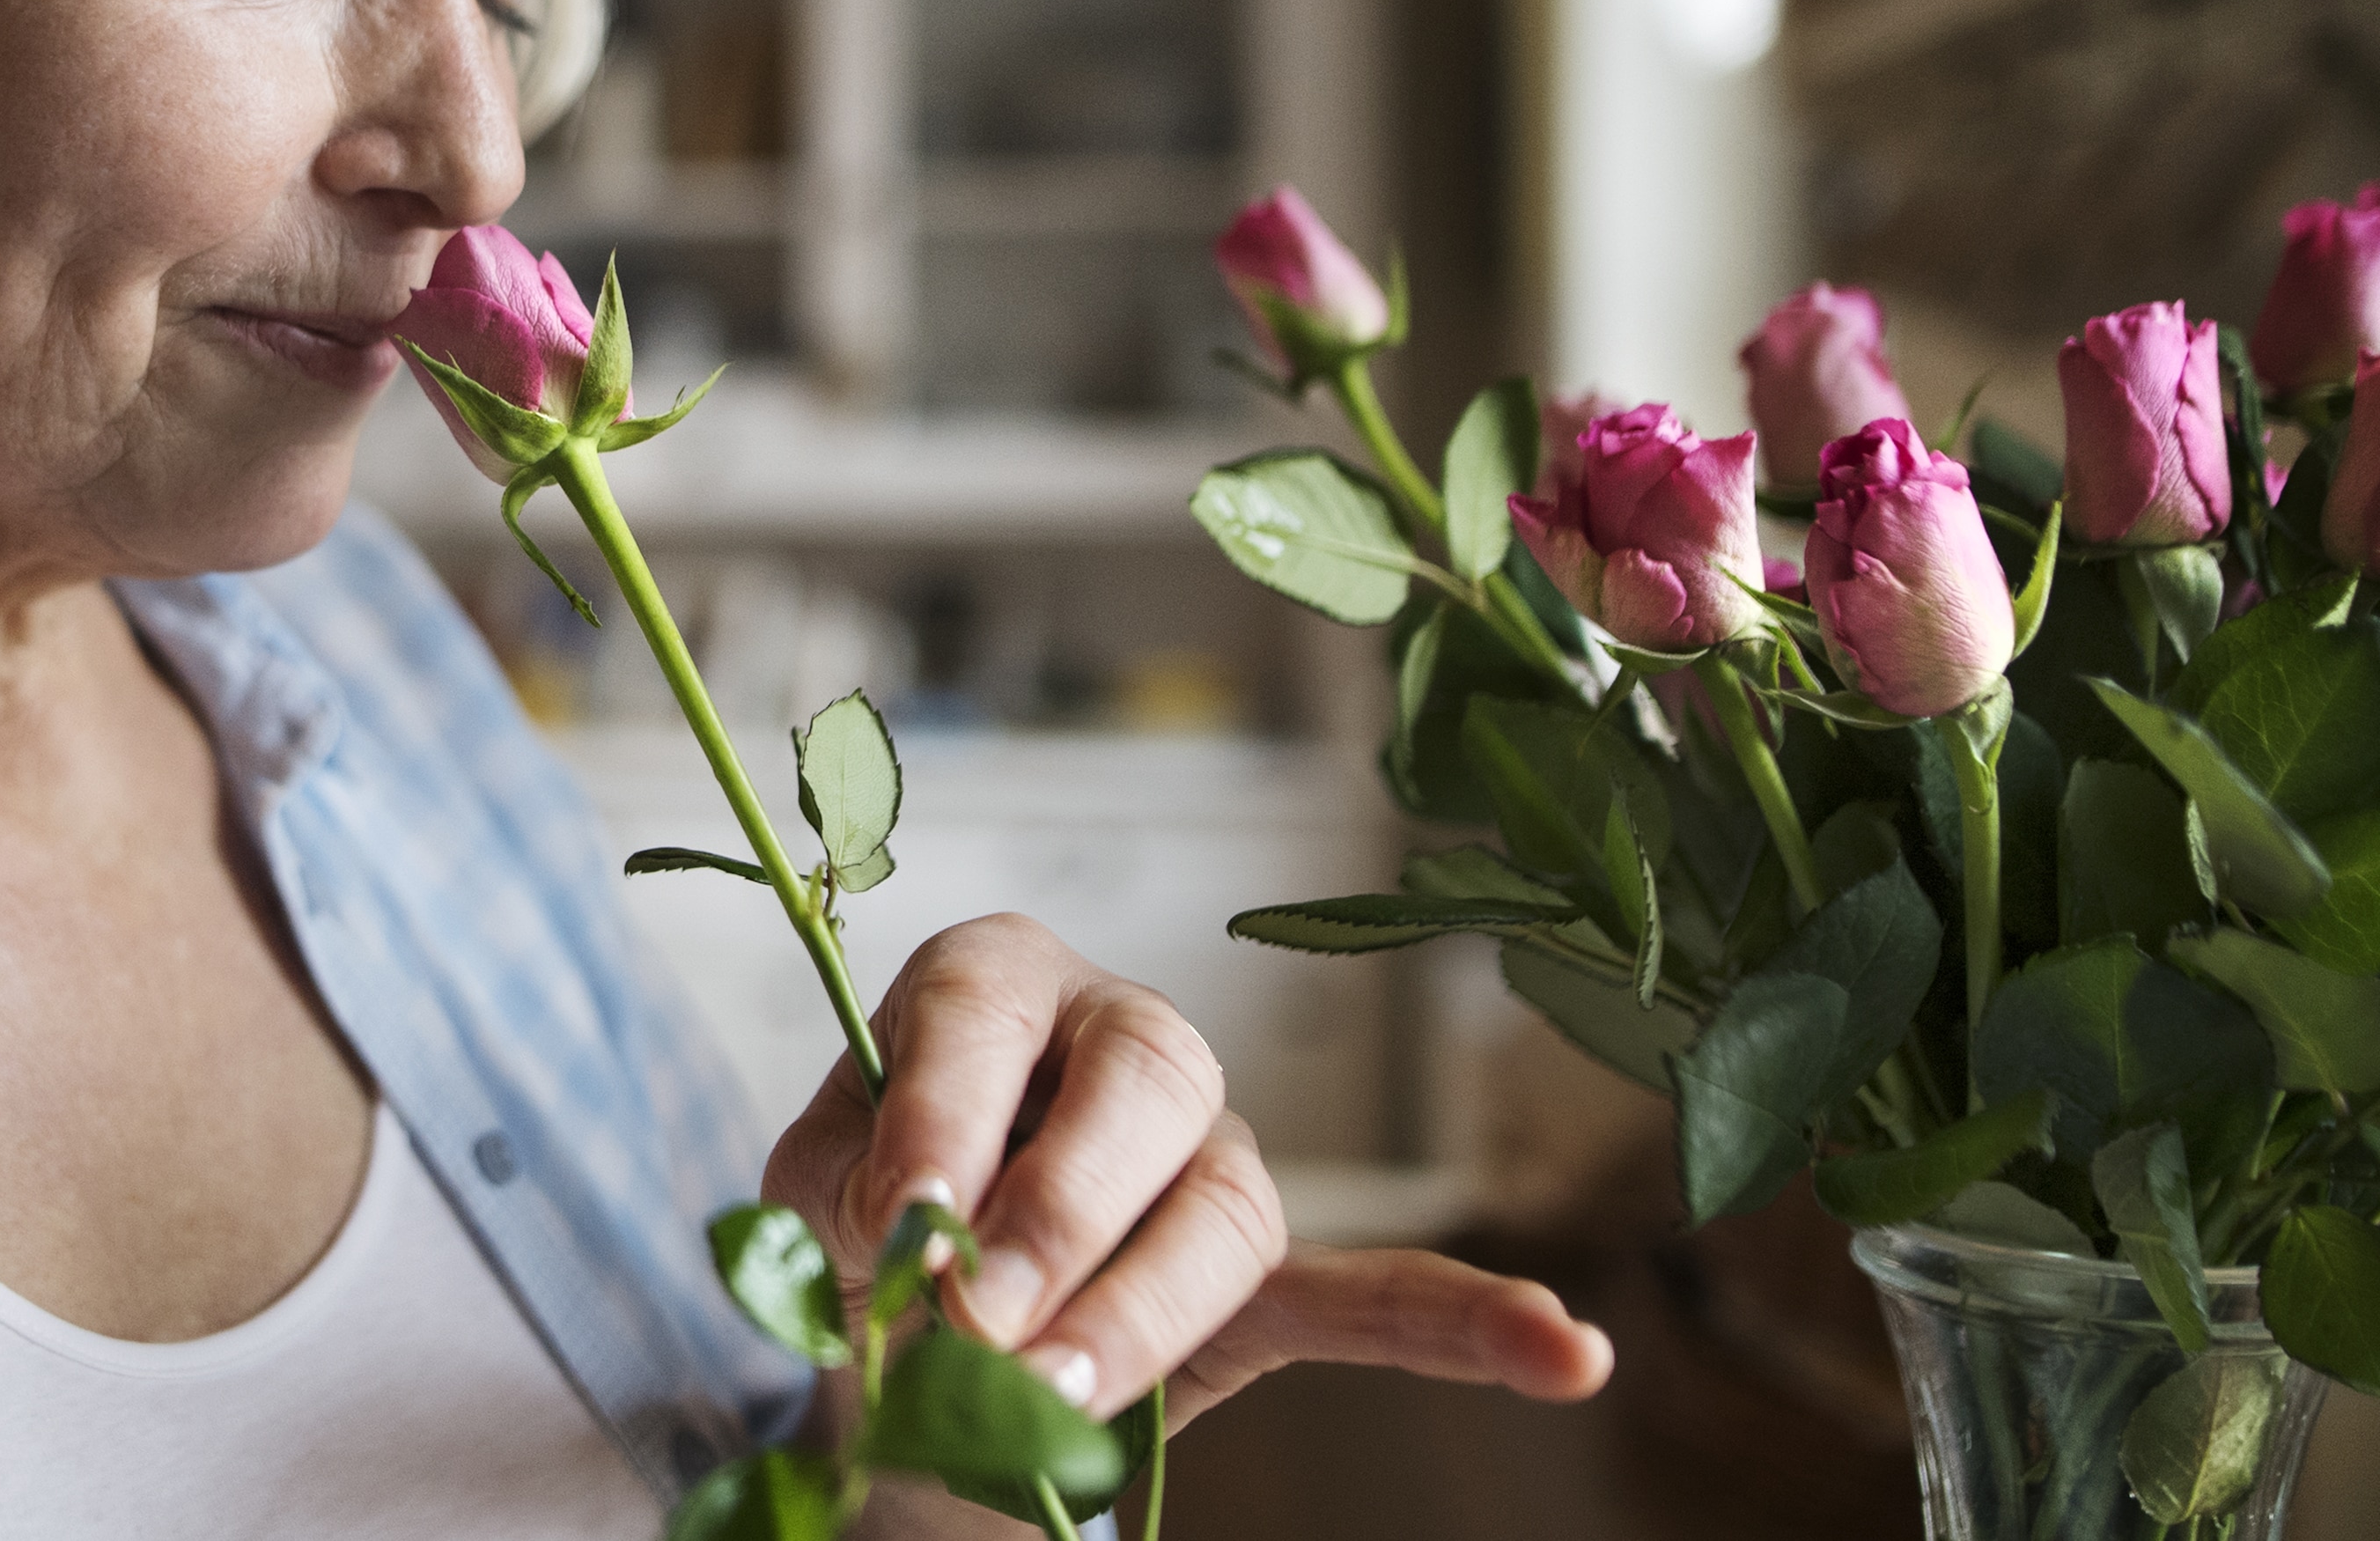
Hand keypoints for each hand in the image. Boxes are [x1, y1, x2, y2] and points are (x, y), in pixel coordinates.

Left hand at [760, 915, 1614, 1423]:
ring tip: (1052, 1396)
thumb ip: (855, 1203)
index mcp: (999, 983)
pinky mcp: (1262, 1273)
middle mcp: (1124, 1040)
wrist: (907, 1312)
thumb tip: (915, 1255)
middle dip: (1058, 1207)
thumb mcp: (816, 1188)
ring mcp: (1210, 1154)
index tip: (894, 1222)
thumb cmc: (867, 1214)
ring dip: (1136, 1309)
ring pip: (1221, 1207)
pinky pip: (1375, 1293)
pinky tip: (1563, 1351)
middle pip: (1143, 1082)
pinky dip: (1462, 1326)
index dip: (939, 1112)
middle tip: (976, 1316)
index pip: (983, 1007)